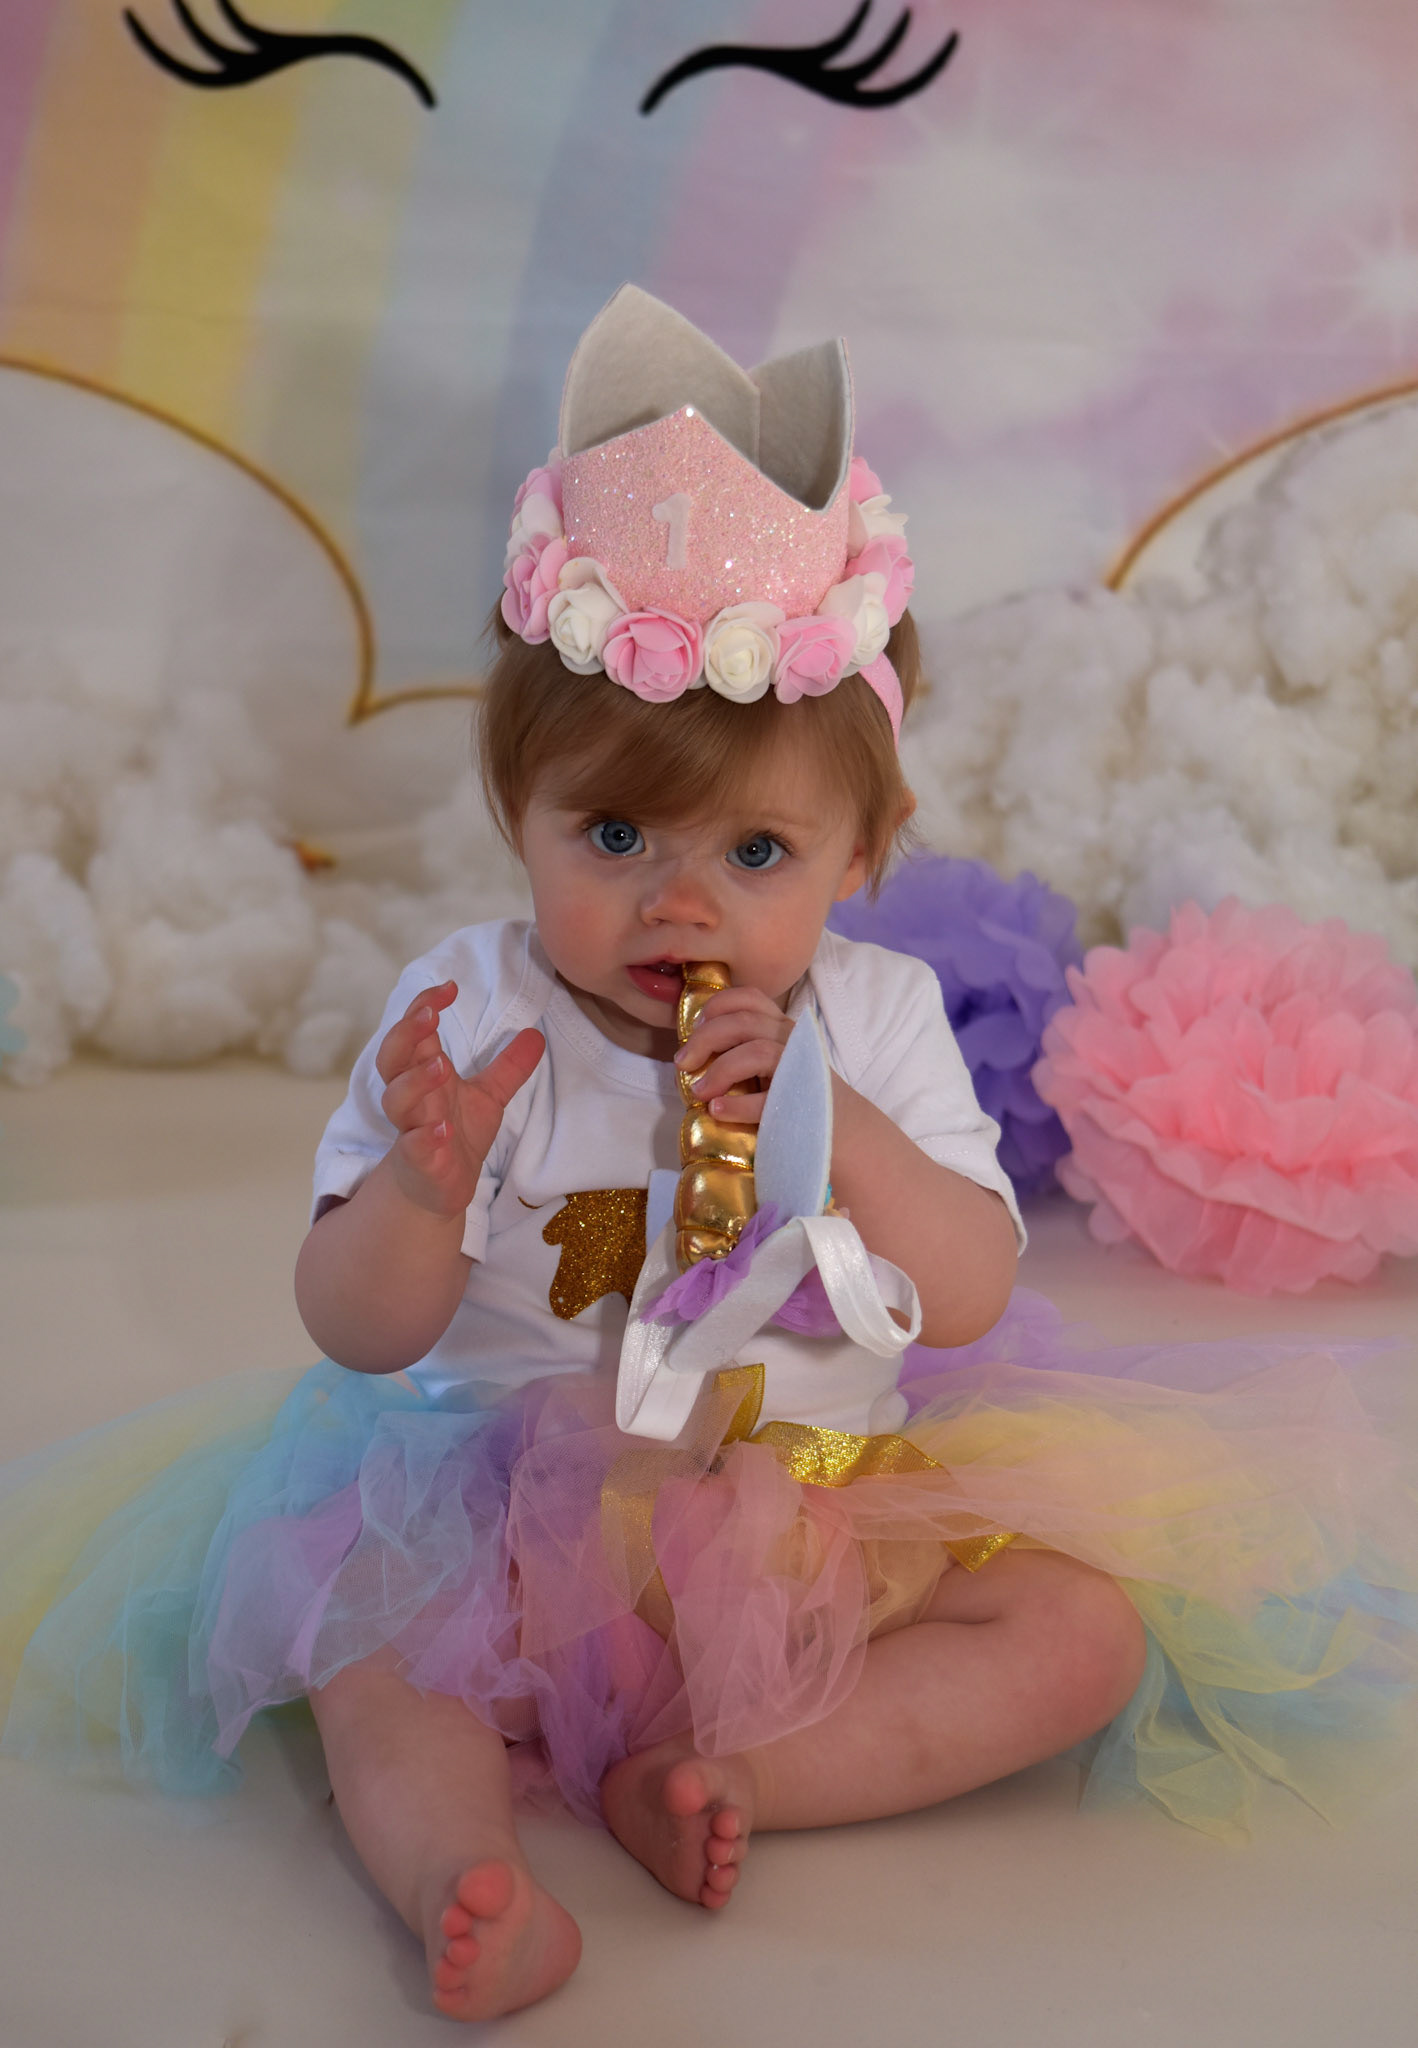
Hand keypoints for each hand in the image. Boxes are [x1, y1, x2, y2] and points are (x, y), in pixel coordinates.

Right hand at [376, 982, 543, 1215]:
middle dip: (406, 1034)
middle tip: (430, 1016)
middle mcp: (412, 1097)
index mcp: (424, 1074)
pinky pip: (413, 1146)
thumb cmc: (456, 1135)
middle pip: (391, 1057)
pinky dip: (424, 1137)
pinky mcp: (418, 1162)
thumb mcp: (489, 1097)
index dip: (425, 1006)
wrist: (440, 1188)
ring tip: (441, 1065)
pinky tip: (442, 1129)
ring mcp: (411, 1128)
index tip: (450, 988)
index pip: (414, 1031)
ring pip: (396, 1099)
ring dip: (415, 1081)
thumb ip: (509, 1067)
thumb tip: (536, 1035)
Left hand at [673, 984, 792, 1124]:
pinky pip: (766, 1099)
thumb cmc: (797, 1095)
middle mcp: (794, 1040)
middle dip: (704, 1039)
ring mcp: (802, 1068)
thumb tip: (691, 1058)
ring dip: (719, 1071)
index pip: (750, 998)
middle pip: (744, 1022)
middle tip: (683, 1063)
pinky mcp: (804, 1101)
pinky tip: (718, 1110)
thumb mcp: (772, 1062)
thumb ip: (741, 1051)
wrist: (839, 1128)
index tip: (697, 1027)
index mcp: (782, 1028)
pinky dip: (736, 1105)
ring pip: (756, 1052)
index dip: (717, 1006)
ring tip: (700, 1093)